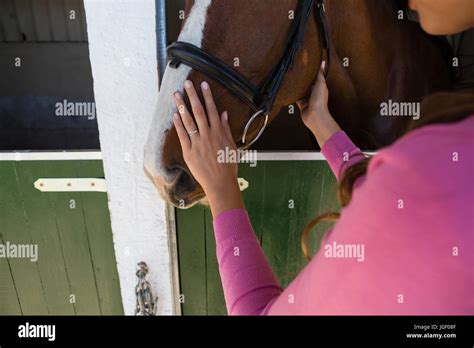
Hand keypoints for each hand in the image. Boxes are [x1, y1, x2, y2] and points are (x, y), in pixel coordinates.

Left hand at [173, 80, 243, 216]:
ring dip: (182, 106)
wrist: (220, 182)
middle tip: (187, 83)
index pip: (212, 109)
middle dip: (193, 96)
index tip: (203, 84)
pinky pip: (183, 135)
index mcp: (219, 132)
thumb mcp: (231, 145)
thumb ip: (226, 129)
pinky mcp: (189, 151)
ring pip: (188, 121)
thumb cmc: (228, 165)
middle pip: (199, 111)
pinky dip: (178, 124)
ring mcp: (197, 142)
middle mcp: (208, 134)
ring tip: (176, 95)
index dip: (207, 96)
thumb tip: (224, 114)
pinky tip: (174, 115)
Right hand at [296, 61, 340, 147]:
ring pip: (301, 90)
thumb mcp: (320, 83)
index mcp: (320, 87)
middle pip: (308, 84)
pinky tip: (289, 90)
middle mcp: (314, 93)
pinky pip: (296, 98)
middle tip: (297, 70)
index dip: (312, 71)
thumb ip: (320, 73)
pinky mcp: (302, 104)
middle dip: (304, 79)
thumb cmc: (320, 100)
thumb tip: (322, 62)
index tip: (307, 64)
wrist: (315, 115)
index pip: (316, 77)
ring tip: (291, 79)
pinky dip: (293, 95)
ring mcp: (308, 99)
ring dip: (298, 87)